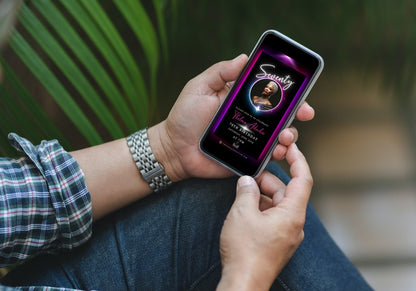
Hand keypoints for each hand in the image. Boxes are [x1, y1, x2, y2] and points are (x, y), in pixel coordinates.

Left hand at [149, 55, 313, 181]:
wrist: (174, 149)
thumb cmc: (184, 116)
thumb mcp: (199, 87)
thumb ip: (220, 72)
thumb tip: (244, 57)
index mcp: (241, 99)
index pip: (270, 93)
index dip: (289, 92)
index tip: (300, 93)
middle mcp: (250, 118)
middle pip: (281, 115)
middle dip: (297, 114)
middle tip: (303, 114)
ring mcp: (250, 139)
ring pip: (279, 136)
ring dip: (290, 135)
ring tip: (285, 137)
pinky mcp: (247, 158)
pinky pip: (267, 158)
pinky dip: (277, 155)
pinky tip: (278, 152)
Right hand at [217, 144, 312, 290]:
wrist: (243, 282)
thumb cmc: (246, 252)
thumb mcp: (242, 213)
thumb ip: (246, 191)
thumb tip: (246, 182)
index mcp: (292, 214)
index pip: (303, 179)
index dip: (298, 160)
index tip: (291, 147)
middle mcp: (294, 224)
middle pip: (286, 192)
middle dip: (268, 181)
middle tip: (249, 175)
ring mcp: (287, 235)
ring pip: (278, 205)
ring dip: (262, 196)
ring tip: (243, 193)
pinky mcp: (277, 242)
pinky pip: (273, 218)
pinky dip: (261, 209)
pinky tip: (245, 209)